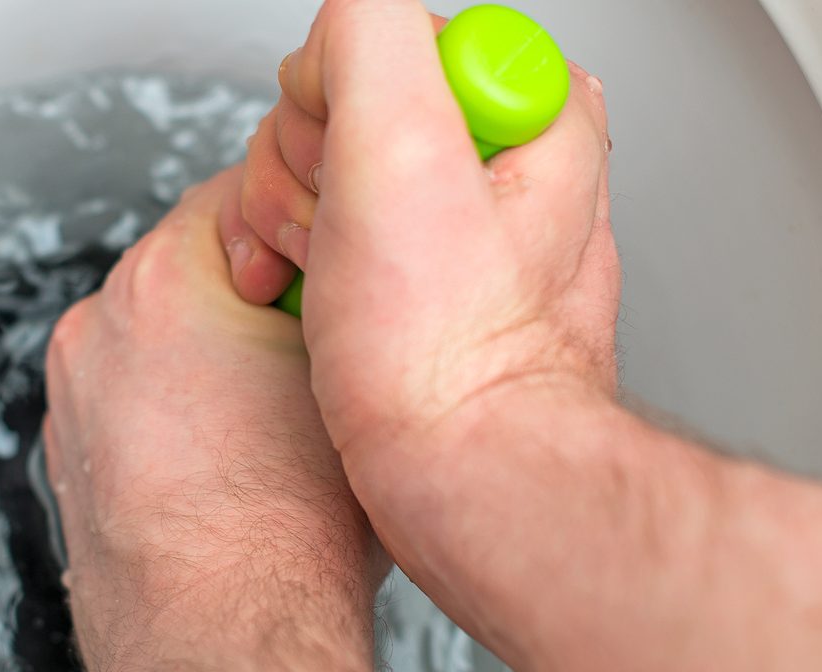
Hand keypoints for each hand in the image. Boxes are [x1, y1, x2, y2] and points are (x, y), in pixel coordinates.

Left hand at [42, 167, 424, 671]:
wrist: (223, 645)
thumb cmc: (287, 533)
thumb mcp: (352, 377)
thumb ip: (342, 298)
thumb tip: (356, 269)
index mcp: (163, 281)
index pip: (238, 189)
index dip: (305, 215)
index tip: (339, 248)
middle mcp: (99, 329)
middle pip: (194, 264)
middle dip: (256, 292)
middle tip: (321, 339)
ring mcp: (75, 400)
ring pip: (159, 339)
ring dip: (213, 354)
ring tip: (277, 416)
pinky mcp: (71, 462)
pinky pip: (133, 405)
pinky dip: (176, 416)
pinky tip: (232, 464)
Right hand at [219, 0, 616, 600]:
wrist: (454, 477)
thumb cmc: (447, 353)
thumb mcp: (402, 144)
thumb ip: (367, 33)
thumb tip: (333, 44)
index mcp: (528, 109)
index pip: (382, 39)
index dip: (341, 102)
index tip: (361, 171)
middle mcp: (502, 162)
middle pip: (341, 103)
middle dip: (309, 171)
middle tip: (345, 238)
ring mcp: (455, 227)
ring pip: (320, 169)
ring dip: (293, 223)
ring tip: (336, 283)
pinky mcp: (414, 282)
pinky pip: (321, 232)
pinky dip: (295, 265)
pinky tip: (319, 303)